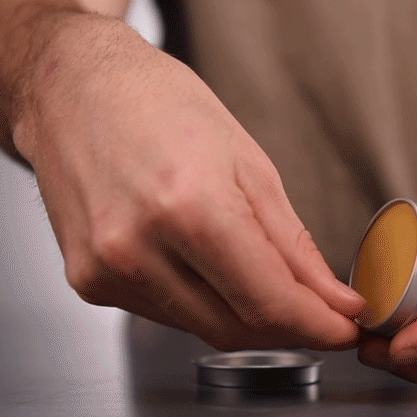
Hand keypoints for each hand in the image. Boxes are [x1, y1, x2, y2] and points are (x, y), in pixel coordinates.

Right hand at [14, 18, 364, 350]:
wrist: (69, 87)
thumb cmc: (158, 104)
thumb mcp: (249, 163)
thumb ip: (293, 245)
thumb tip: (333, 301)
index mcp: (188, 206)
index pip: (269, 303)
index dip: (319, 326)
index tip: (346, 328)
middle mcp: (138, 247)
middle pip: (238, 328)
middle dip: (289, 326)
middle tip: (318, 308)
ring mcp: (107, 271)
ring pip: (203, 329)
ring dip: (245, 317)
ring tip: (260, 275)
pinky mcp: (88, 283)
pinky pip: (166, 315)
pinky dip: (201, 303)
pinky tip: (205, 267)